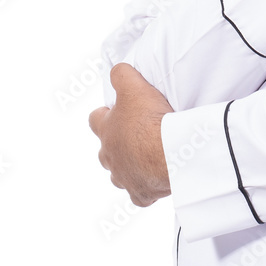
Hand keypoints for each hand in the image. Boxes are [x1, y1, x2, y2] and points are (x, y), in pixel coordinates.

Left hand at [88, 63, 173, 206]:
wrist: (170, 152)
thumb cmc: (150, 120)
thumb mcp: (132, 86)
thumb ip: (121, 75)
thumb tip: (116, 71)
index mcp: (106, 131)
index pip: (95, 120)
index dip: (104, 114)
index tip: (115, 110)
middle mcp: (110, 157)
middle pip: (106, 151)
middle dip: (117, 143)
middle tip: (136, 134)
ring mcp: (124, 178)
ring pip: (120, 174)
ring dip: (130, 166)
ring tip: (146, 157)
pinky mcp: (141, 194)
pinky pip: (140, 194)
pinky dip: (146, 187)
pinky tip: (157, 180)